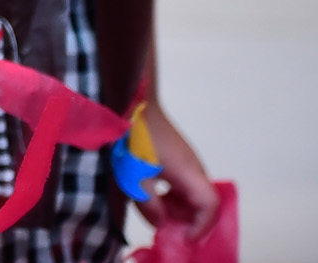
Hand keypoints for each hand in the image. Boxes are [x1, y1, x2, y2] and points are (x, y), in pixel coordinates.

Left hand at [136, 99, 219, 239]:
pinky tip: (150, 194)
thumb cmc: (133, 139)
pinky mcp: (176, 155)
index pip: (210, 206)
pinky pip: (181, 182)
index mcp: (189, 173)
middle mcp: (194, 167)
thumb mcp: (135, 178)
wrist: (130, 102)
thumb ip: (150, 205)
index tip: (183, 237)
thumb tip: (162, 224)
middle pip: (202, 203)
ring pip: (191, 193)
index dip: (201, 226)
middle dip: (187, 220)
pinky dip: (171, 194)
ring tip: (154, 211)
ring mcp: (186, 160)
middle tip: (165, 228)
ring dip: (177, 207)